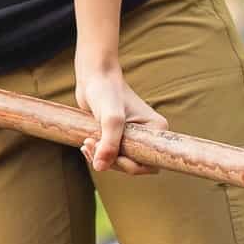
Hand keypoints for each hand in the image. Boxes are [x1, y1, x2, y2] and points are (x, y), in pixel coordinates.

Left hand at [75, 53, 165, 175]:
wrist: (94, 76)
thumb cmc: (106, 91)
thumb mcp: (110, 118)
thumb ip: (109, 143)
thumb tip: (100, 167)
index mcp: (156, 131)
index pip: (148, 164)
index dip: (128, 165)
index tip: (107, 153)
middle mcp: (149, 135)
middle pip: (133, 164)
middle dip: (111, 161)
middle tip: (91, 144)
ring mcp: (135, 136)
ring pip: (120, 161)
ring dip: (101, 157)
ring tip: (87, 143)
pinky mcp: (121, 135)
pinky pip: (112, 154)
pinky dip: (98, 153)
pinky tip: (87, 144)